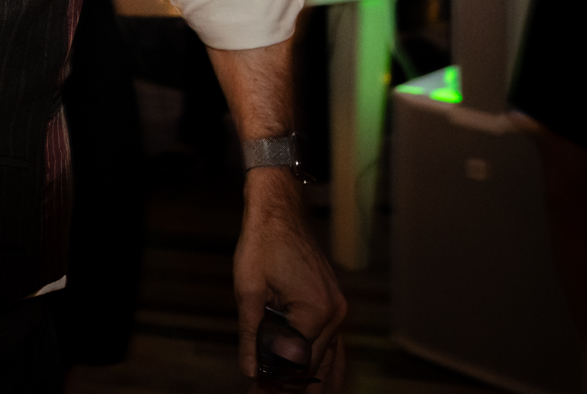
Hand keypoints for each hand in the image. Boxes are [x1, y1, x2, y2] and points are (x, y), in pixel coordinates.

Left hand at [236, 172, 346, 385]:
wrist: (279, 210)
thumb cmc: (262, 243)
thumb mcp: (248, 290)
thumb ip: (252, 334)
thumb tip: (251, 370)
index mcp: (315, 312)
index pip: (298, 363)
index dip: (278, 383)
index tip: (257, 392)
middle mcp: (334, 314)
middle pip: (315, 365)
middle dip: (292, 385)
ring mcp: (337, 309)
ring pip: (328, 358)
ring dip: (307, 378)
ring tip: (281, 391)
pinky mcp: (332, 304)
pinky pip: (330, 342)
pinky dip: (318, 361)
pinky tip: (308, 378)